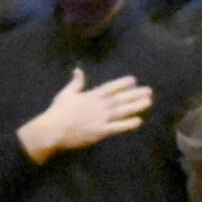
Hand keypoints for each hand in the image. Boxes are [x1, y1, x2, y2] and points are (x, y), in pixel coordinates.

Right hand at [21, 69, 152, 160]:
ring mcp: (99, 118)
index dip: (122, 84)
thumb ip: (76, 82)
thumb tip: (78, 70)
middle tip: (149, 91)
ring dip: (135, 106)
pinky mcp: (98, 132)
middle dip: (135, 94)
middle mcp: (98, 105)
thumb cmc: (57, 112)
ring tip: (148, 102)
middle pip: (120, 98)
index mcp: (91, 95)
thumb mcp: (66, 93)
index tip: (134, 80)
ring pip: (121, 111)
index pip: (110, 87)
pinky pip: (116, 127)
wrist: (52, 130)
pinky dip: (127, 124)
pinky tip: (138, 121)